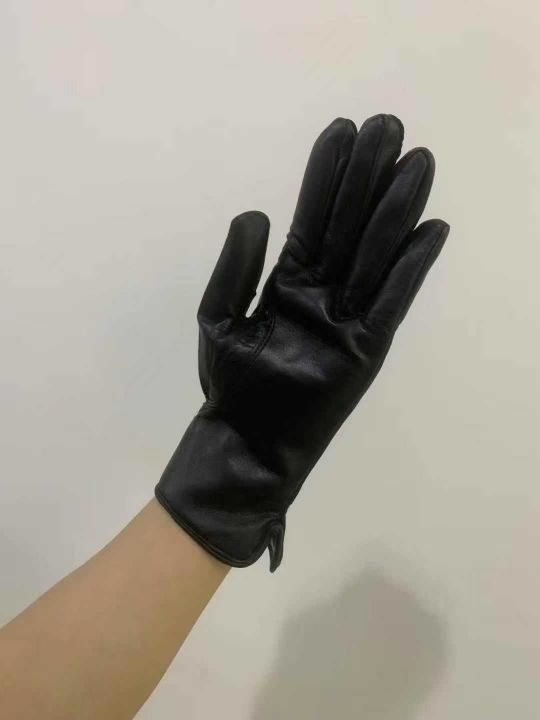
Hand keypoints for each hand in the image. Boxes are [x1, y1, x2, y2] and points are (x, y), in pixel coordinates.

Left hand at [156, 115, 448, 570]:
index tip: (343, 129)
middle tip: (389, 126)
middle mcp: (324, 291)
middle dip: (367, 177)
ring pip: (376, 253)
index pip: (314, 217)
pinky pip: (393, 301)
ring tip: (416, 162)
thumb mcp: (219, 317)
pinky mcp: (368, 347)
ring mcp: (349, 317)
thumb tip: (257, 213)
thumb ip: (236, 267)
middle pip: (349, 225)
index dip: (326, 175)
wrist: (247, 441)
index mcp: (289, 280)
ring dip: (395, 208)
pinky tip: (430, 229)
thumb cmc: (230, 385)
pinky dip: (411, 267)